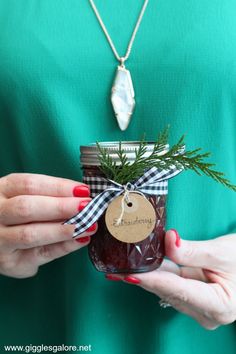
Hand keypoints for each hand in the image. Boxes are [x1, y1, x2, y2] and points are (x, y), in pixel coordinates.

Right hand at [0, 173, 96, 277]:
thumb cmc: (18, 214)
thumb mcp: (24, 197)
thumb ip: (47, 195)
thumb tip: (81, 196)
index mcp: (1, 191)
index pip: (28, 184)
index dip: (57, 187)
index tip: (82, 190)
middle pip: (26, 208)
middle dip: (60, 207)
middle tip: (87, 206)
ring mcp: (0, 240)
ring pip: (31, 235)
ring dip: (64, 230)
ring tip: (88, 225)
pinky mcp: (11, 263)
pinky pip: (40, 254)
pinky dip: (64, 247)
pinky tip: (81, 239)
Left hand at [106, 230, 235, 329]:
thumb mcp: (221, 252)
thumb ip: (193, 250)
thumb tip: (167, 240)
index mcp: (218, 305)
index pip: (177, 289)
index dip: (151, 280)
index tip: (128, 273)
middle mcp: (206, 313)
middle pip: (168, 290)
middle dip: (142, 277)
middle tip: (116, 267)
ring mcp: (199, 308)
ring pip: (166, 288)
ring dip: (147, 275)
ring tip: (121, 265)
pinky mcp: (193, 299)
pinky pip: (171, 285)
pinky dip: (157, 274)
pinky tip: (139, 266)